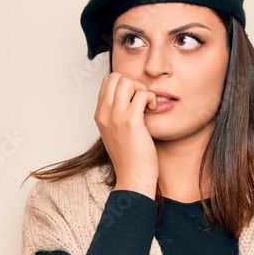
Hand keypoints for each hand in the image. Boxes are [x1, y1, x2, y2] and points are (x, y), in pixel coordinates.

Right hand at [94, 71, 158, 196]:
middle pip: (115, 77)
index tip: (135, 98)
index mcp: (100, 115)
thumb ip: (116, 115)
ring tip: (147, 105)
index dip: (124, 83)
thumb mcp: (115, 133)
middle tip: (142, 99)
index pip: (107, 82)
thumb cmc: (129, 158)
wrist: (133, 177)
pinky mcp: (131, 122)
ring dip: (141, 89)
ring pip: (127, 81)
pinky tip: (153, 110)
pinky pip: (142, 94)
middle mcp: (104, 114)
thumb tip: (129, 99)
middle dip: (133, 82)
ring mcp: (116, 117)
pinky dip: (150, 98)